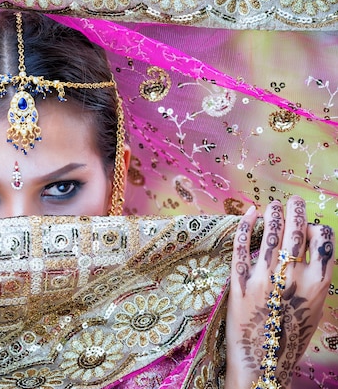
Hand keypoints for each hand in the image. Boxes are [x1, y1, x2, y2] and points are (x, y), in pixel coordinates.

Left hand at [226, 197, 333, 388]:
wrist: (263, 361)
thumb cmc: (291, 337)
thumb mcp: (314, 309)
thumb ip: (315, 281)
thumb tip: (313, 253)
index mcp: (317, 284)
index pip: (322, 241)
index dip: (315, 228)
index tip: (309, 224)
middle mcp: (292, 277)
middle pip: (296, 232)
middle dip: (296, 211)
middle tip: (293, 201)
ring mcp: (264, 278)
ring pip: (270, 236)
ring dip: (272, 215)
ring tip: (272, 204)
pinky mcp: (239, 282)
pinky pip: (242, 248)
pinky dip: (245, 227)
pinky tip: (249, 214)